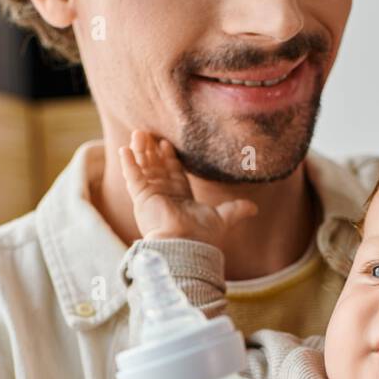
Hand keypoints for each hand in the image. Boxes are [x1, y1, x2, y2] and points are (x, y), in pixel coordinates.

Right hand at [118, 130, 256, 244]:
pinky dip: (129, 164)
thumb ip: (236, 209)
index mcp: (181, 200)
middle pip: (157, 169)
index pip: (173, 174)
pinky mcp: (142, 199)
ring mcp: (151, 198)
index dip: (170, 159)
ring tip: (138, 133)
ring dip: (140, 152)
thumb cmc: (203, 235)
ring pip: (143, 169)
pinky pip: (133, 178)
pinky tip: (123, 149)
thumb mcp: (223, 218)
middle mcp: (164, 198)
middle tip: (149, 133)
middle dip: (152, 151)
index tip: (166, 143)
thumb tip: (254, 208)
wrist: (187, 245)